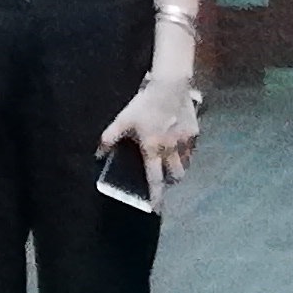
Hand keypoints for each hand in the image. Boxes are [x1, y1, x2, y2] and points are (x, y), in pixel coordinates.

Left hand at [97, 71, 201, 188]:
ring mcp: (185, 141)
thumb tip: (97, 154)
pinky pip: (192, 147)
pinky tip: (180, 144)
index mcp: (153, 149)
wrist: (170, 85)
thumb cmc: (144, 104)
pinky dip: (186, 151)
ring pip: (186, 163)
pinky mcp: (195, 130)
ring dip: (179, 166)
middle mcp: (171, 149)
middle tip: (165, 179)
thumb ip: (109, 138)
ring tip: (172, 163)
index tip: (156, 207)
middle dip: (171, 181)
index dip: (155, 195)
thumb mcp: (123, 120)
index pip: (154, 179)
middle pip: (176, 176)